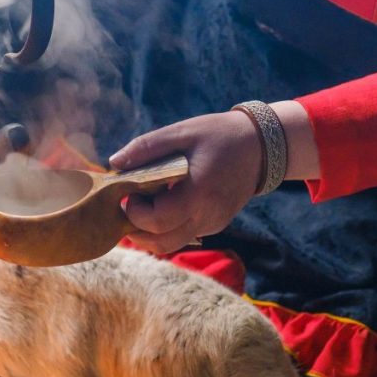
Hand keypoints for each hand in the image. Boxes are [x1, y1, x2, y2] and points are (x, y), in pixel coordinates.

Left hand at [109, 111, 261, 254]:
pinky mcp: (215, 224)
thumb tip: (114, 163)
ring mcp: (213, 223)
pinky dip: (166, 226)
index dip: (135, 211)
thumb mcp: (181, 132)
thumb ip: (146, 148)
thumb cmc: (218, 135)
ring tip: (145, 203)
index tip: (129, 191)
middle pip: (161, 243)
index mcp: (198, 194)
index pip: (157, 221)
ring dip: (150, 231)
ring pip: (171, 244)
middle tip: (130, 202)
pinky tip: (164, 201)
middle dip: (136, 228)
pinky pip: (183, 234)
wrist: (261, 146)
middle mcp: (207, 216)